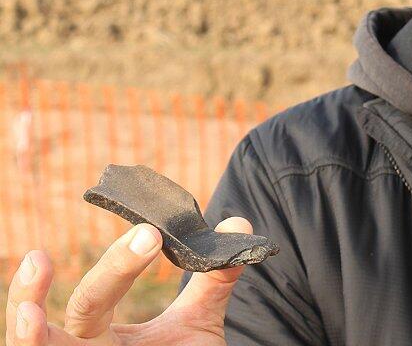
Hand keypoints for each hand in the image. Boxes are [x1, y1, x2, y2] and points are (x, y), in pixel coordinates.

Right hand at [4, 217, 252, 345]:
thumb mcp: (199, 322)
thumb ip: (214, 278)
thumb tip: (237, 224)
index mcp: (106, 330)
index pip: (98, 294)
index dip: (120, 263)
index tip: (153, 232)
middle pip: (82, 310)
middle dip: (111, 273)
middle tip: (147, 236)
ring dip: (27, 333)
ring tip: (29, 307)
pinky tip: (30, 329)